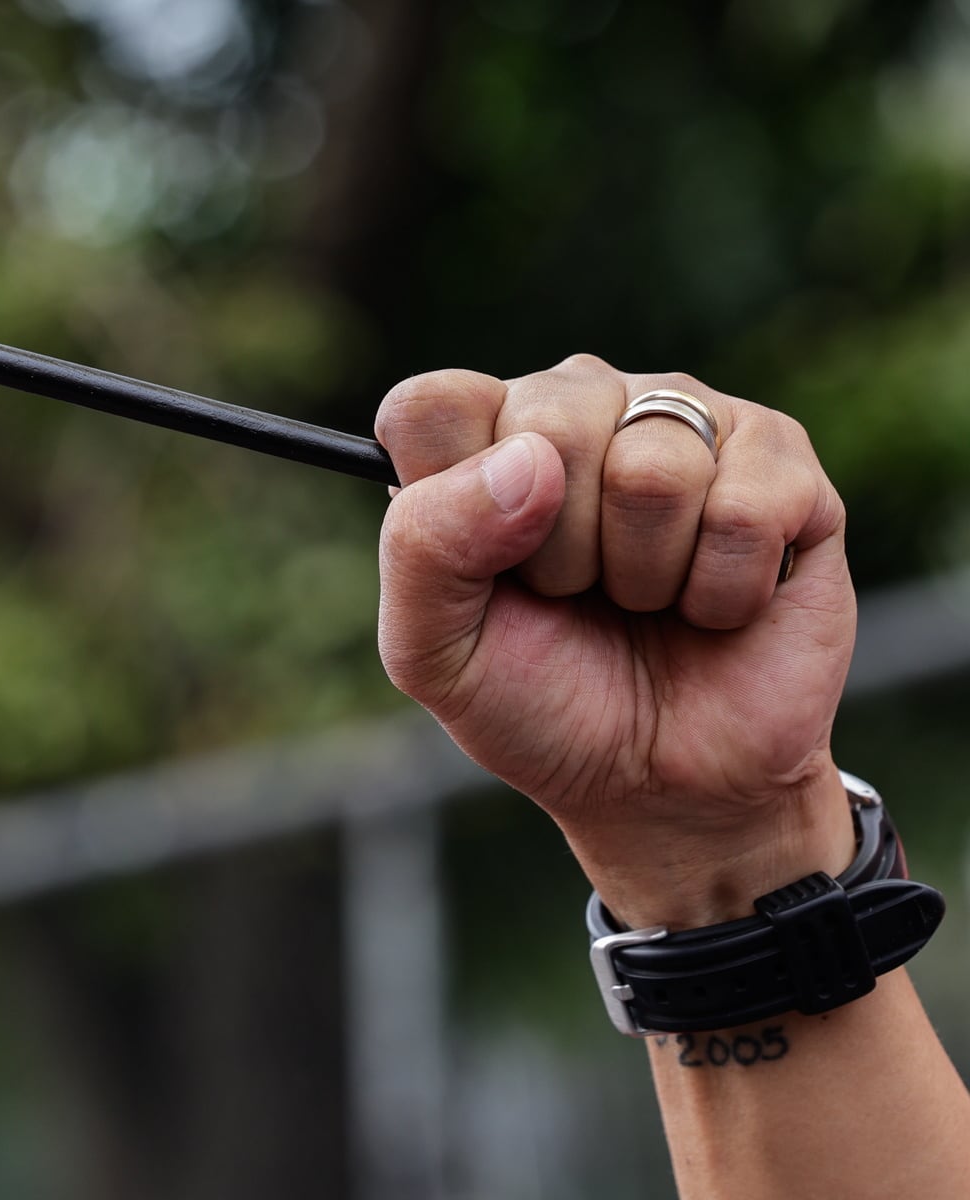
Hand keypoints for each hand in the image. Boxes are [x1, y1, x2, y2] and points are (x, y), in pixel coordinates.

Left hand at [374, 356, 855, 928]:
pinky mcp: (783, 463)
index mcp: (479, 440)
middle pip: (548, 423)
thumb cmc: (540, 703)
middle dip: (558, 552)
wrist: (665, 787)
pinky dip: (722, 591)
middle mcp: (579, 405)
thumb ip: (424, 548)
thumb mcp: (434, 653)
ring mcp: (686, 422)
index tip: (483, 567)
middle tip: (576, 596)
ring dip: (644, 574)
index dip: (451, 494)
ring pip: (654, 467)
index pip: (432, 404)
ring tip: (645, 599)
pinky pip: (746, 507)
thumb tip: (527, 460)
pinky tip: (714, 604)